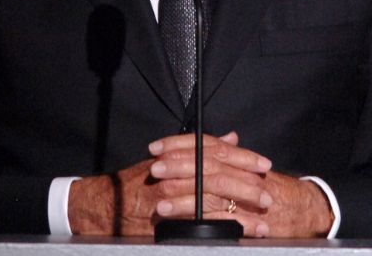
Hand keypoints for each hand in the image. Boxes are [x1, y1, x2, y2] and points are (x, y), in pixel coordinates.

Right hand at [67, 131, 270, 235]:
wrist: (104, 204)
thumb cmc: (136, 182)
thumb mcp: (169, 159)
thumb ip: (201, 148)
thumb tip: (231, 137)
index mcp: (179, 156)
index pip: (215, 151)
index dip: (242, 157)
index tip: (263, 164)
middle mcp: (175, 172)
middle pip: (218, 174)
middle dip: (246, 184)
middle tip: (267, 193)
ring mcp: (171, 196)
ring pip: (213, 199)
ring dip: (241, 210)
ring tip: (262, 218)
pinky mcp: (167, 218)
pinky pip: (200, 222)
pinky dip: (224, 228)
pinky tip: (241, 234)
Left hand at [148, 131, 334, 237]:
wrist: (305, 209)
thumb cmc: (275, 190)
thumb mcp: (250, 170)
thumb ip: (232, 156)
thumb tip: (220, 140)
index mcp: (236, 159)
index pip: (205, 145)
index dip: (179, 144)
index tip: (156, 147)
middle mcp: (240, 172)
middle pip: (206, 163)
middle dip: (178, 165)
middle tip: (155, 167)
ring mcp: (243, 195)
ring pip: (210, 190)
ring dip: (182, 194)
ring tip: (160, 197)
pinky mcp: (245, 218)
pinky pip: (217, 217)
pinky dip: (196, 219)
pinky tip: (177, 222)